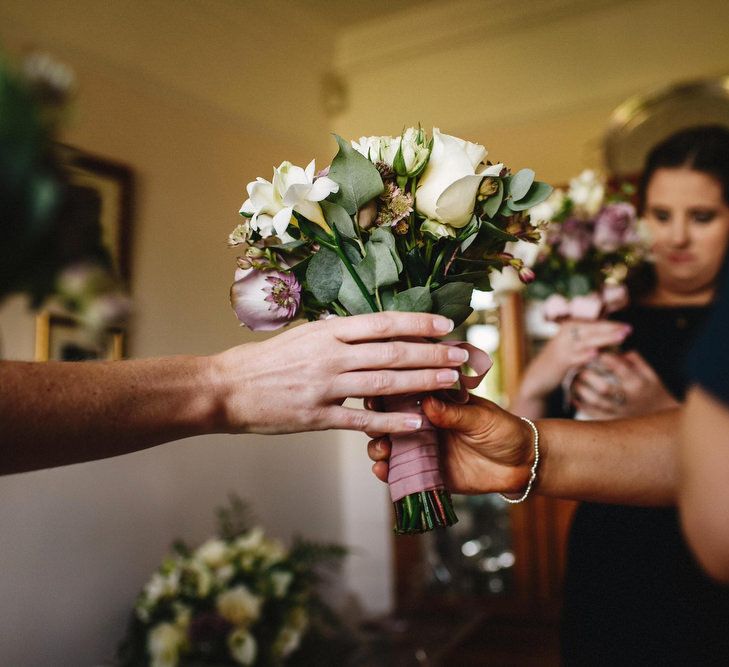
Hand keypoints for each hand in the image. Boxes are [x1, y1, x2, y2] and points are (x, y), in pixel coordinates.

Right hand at [212, 312, 467, 434]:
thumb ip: (336, 334)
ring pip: (383, 385)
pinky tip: (417, 423)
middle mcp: (329, 357)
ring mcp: (324, 388)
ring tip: (450, 383)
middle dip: (431, 354)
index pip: (382, 324)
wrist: (228, 388)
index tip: (445, 324)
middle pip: (391, 353)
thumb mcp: (301, 335)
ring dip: (421, 383)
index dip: (417, 323)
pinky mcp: (316, 418)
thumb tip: (370, 329)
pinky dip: (391, 423)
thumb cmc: (265, 361)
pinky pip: (360, 421)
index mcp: (326, 332)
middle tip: (462, 356)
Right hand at [368, 395, 534, 494]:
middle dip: (377, 424)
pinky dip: (389, 473)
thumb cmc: (504, 430)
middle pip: (389, 421)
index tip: (376, 397)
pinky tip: (383, 471)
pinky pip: (403, 474)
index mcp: (436, 404)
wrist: (523, 464)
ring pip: (390, 447)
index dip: (387, 395)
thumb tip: (427, 402)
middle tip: (378, 429)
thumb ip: (454, 414)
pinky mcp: (428, 474)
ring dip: (378, 448)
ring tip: (381, 452)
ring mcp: (424, 450)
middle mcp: (424, 425)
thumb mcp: (481, 418)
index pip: (405, 395)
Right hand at [518, 319, 631, 402]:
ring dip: (604, 339)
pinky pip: (575, 357)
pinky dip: (585, 355)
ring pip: (587, 341)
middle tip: (628, 330)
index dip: (611, 324)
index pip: (593, 323)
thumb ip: (588, 338)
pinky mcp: (560, 361)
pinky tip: (596, 354)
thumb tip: (611, 332)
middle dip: (611, 329)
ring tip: (620, 338)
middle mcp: (565, 333)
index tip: (627, 327)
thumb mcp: (573, 346)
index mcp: (569, 327)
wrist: (540, 376)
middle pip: (592, 329)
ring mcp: (562, 346)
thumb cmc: (561, 360)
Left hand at [572, 351, 678, 418]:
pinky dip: (581, 404)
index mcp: (638, 384)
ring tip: (574, 379)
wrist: (662, 418)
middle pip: (604, 387)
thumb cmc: (653, 391)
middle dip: (588, 375)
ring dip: (581, 390)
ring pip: (595, 401)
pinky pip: (592, 413)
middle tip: (578, 365)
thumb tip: (616, 348)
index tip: (594, 350)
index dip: (604, 358)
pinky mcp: (612, 421)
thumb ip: (635, 360)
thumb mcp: (650, 374)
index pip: (619, 368)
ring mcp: (619, 412)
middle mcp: (628, 399)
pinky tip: (573, 396)